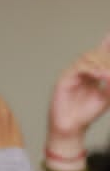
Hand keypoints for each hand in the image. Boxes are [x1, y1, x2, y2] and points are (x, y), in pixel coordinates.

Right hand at [46, 35, 109, 155]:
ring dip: (100, 63)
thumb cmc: (87, 113)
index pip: (100, 54)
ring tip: (106, 75)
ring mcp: (72, 74)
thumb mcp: (107, 96)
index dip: (106, 42)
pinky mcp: (64, 79)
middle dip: (107, 58)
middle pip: (96, 53)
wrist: (72, 127)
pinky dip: (91, 69)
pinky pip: (78, 67)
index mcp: (93, 74)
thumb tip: (109, 72)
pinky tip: (99, 75)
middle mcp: (82, 71)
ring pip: (88, 57)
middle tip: (109, 73)